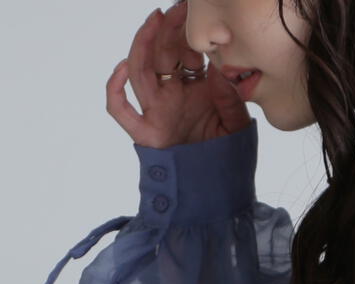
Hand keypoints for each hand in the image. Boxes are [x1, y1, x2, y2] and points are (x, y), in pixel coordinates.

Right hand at [106, 2, 250, 150]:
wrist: (221, 194)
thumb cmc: (229, 158)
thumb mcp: (238, 123)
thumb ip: (230, 97)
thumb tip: (217, 69)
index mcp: (192, 90)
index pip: (183, 51)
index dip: (185, 29)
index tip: (191, 10)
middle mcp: (171, 98)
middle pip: (161, 54)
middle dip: (167, 28)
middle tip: (177, 8)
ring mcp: (156, 113)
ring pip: (140, 71)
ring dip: (144, 43)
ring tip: (156, 20)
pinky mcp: (147, 133)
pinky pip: (121, 110)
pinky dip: (116, 88)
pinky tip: (123, 67)